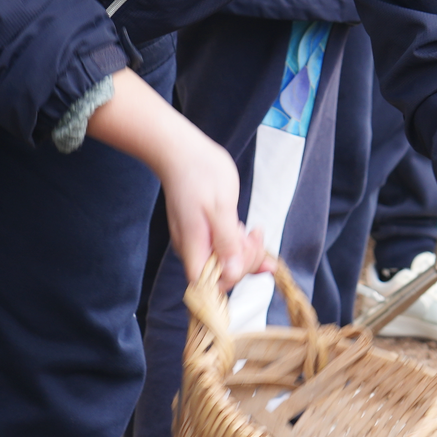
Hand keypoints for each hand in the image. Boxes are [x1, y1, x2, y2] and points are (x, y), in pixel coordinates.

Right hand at [86, 70, 262, 290]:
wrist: (180, 150)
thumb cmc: (201, 173)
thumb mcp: (222, 206)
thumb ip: (227, 241)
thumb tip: (233, 273)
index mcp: (194, 245)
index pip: (211, 285)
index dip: (235, 274)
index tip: (249, 245)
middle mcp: (191, 249)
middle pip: (221, 275)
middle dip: (246, 260)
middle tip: (256, 233)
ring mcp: (194, 241)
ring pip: (223, 262)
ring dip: (244, 251)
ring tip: (253, 229)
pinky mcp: (200, 233)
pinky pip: (220, 249)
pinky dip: (236, 243)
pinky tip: (243, 229)